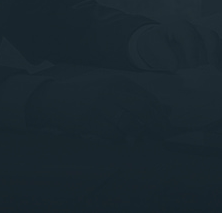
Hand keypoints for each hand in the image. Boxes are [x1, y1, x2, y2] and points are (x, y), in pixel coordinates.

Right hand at [29, 72, 169, 143]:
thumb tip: (166, 110)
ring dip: (137, 135)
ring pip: (129, 124)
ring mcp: (100, 105)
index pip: (148, 98)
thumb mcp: (111, 91)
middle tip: (160, 136)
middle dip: (155, 125)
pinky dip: (119, 139)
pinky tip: (117, 138)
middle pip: (143, 110)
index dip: (160, 114)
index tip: (165, 126)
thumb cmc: (87, 97)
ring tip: (137, 139)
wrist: (56, 100)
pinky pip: (113, 134)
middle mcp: (111, 91)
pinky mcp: (90, 120)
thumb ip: (135, 99)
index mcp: (119, 83)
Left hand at [134, 20, 221, 71]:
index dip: (193, 50)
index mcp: (179, 27)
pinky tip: (221, 68)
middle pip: (208, 34)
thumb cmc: (154, 42)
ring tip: (219, 67)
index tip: (193, 65)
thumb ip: (162, 54)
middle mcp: (193, 29)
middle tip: (211, 63)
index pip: (189, 36)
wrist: (156, 44)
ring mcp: (201, 37)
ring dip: (219, 53)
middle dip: (212, 48)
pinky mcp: (205, 46)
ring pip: (216, 40)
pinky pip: (219, 47)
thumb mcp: (152, 44)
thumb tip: (174, 67)